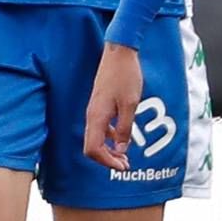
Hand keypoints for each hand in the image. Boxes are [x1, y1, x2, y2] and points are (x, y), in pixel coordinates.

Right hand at [82, 41, 146, 171]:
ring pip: (96, 138)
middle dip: (108, 159)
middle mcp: (91, 115)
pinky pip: (101, 128)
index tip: (123, 166)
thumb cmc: (126, 77)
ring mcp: (94, 110)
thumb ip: (124, 128)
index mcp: (96, 117)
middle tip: (126, 166)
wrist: (119, 53)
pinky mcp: (99, 105)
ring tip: (126, 157)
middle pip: (92, 147)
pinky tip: (122, 139)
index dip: (106, 162)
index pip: (92, 150)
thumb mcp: (130, 105)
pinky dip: (110, 138)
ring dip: (109, 150)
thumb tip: (120, 150)